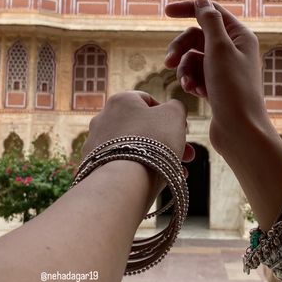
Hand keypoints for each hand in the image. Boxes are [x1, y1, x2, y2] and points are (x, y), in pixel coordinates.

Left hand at [82, 90, 194, 205]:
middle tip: (187, 155)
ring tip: (179, 172)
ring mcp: (96, 143)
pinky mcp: (94, 165)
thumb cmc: (152, 141)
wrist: (124, 180)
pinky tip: (161, 182)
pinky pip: (124, 164)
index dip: (169, 115)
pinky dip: (141, 170)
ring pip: (135, 148)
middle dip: (168, 140)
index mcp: (121, 100)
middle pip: (143, 127)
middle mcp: (103, 118)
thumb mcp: (174, 115)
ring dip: (158, 157)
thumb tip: (174, 109)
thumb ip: (177, 107)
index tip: (182, 130)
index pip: (148, 101)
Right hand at [164, 0, 281, 228]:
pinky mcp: (217, 86)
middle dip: (181, 48)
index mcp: (240, 36)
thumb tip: (202, 0)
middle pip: (197, 36)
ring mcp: (225, 69)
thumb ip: (209, 21)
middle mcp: (235, 49)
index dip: (189, 9)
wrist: (240, 131)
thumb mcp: (219, 49)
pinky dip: (191, 81)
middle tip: (168, 63)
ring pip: (193, 57)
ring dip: (185, 69)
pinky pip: (196, 75)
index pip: (211, 12)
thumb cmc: (233, 89)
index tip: (166, 11)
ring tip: (187, 85)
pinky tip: (194, 93)